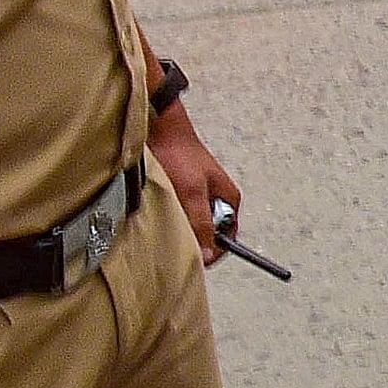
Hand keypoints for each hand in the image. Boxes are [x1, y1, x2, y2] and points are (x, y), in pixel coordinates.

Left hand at [148, 105, 238, 268]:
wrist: (160, 130)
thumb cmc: (180, 155)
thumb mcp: (193, 194)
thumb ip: (201, 224)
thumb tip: (208, 254)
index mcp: (229, 201)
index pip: (226, 239)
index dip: (211, 251)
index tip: (194, 257)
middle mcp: (216, 200)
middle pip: (207, 234)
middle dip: (192, 237)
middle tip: (174, 233)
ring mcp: (199, 196)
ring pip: (191, 225)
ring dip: (178, 226)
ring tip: (165, 217)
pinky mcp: (182, 193)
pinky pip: (178, 215)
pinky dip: (169, 216)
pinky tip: (158, 210)